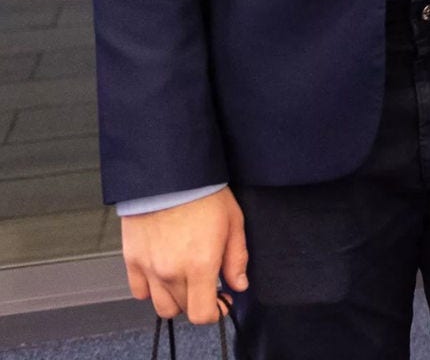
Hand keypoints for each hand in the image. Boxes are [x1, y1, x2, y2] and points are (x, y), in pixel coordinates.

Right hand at [120, 187, 247, 325]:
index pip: (202, 313)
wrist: (168, 174)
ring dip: (175, 299)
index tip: (222, 302)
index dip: (216, 312)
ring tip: (186, 280)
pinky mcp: (132, 260)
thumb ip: (236, 258)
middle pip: (183, 308)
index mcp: (200, 265)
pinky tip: (164, 275)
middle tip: (207, 283)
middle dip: (198, 300)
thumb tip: (239, 284)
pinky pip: (139, 291)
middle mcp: (172, 272)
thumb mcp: (234, 222)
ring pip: (161, 305)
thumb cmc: (202, 193)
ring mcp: (149, 268)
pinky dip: (151, 289)